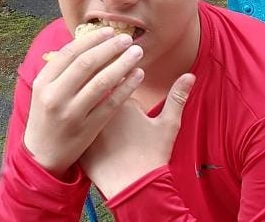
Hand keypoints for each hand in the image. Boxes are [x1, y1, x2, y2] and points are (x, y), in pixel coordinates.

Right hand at [23, 28, 144, 176]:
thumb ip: (61, 71)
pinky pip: (112, 103)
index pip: (69, 53)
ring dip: (122, 64)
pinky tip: (138, 75)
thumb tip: (87, 43)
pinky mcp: (87, 128)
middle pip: (86, 64)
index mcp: (43, 83)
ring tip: (137, 53)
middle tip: (127, 39)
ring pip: (101, 83)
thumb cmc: (47, 117)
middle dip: (109, 48)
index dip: (91, 40)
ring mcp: (71, 114)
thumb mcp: (44, 92)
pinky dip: (127, 87)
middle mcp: (55, 97)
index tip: (109, 31)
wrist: (42, 156)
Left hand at [80, 73, 194, 197]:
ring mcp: (84, 126)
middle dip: (104, 95)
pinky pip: (75, 129)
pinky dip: (81, 130)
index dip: (122, 84)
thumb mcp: (169, 124)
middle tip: (118, 116)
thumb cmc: (152, 155)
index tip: (127, 91)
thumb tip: (189, 75)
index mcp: (121, 100)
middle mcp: (99, 111)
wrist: (133, 188)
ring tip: (108, 130)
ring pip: (84, 110)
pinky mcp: (76, 142)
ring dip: (89, 111)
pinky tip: (92, 141)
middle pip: (97, 92)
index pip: (116, 81)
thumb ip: (177, 96)